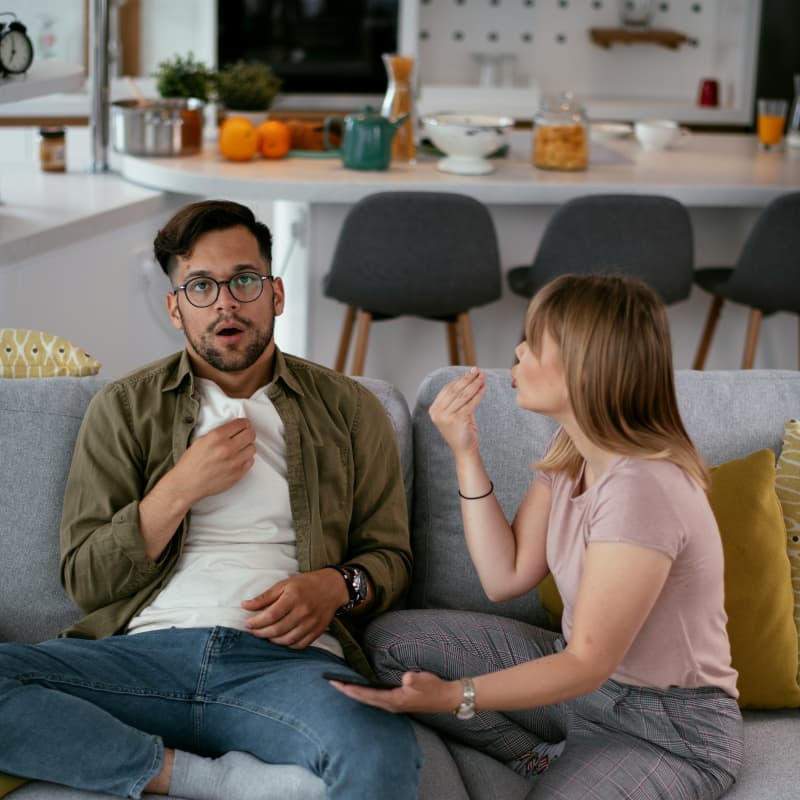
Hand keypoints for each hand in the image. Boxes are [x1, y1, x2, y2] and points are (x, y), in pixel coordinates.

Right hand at [171, 418, 255, 505]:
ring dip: (247, 446)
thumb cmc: (191, 464)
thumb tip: (233, 429)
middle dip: (248, 433)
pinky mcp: (238, 474)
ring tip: (241, 448)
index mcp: (216, 437)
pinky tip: (238, 458)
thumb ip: (218, 433)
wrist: (187, 484)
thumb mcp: (200, 440)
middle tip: (244, 435)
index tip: (244, 424)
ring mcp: (234, 462)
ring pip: (252, 448)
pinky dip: (246, 459)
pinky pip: (250, 461)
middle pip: (250, 434)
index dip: (244, 423)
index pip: (240, 424)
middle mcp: (227, 448)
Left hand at [242, 569, 345, 647]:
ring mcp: (312, 623)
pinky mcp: (318, 631)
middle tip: (254, 632)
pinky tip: (282, 639)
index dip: (256, 622)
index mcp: (294, 597)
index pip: (270, 615)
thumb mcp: (284, 584)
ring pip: (287, 640)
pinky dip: (288, 644)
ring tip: (267, 635)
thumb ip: (265, 597)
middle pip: (277, 630)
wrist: (332, 587)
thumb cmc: (305, 584)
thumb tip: (245, 606)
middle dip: (261, 633)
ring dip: (273, 640)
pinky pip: (299, 645)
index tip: (247, 624)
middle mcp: (304, 611)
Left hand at [329, 670, 461, 714]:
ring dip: (353, 692)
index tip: (336, 683)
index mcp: (394, 700)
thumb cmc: (435, 688)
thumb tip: (405, 678)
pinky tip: (359, 687)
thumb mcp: (426, 682)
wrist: (447, 698)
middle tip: (331, 681)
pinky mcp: (396, 701)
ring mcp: (392, 704)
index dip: (351, 689)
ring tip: (340, 684)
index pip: (366, 695)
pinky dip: (362, 692)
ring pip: (366, 699)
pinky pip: (373, 697)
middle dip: (346, 691)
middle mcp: (390, 704)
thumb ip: (415, 680)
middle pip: (362, 699)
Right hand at [428, 368, 485, 457]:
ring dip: (475, 384)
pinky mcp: (458, 419)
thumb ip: (456, 398)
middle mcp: (438, 413)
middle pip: (455, 390)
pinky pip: (471, 403)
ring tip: (483, 377)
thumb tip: (468, 378)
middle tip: (478, 370)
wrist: (464, 450)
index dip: (460, 379)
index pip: (447, 389)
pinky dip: (478, 394)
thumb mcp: (454, 413)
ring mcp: (447, 416)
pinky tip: (484, 388)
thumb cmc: (461, 430)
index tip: (470, 372)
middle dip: (468, 378)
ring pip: (463, 395)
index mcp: (434, 409)